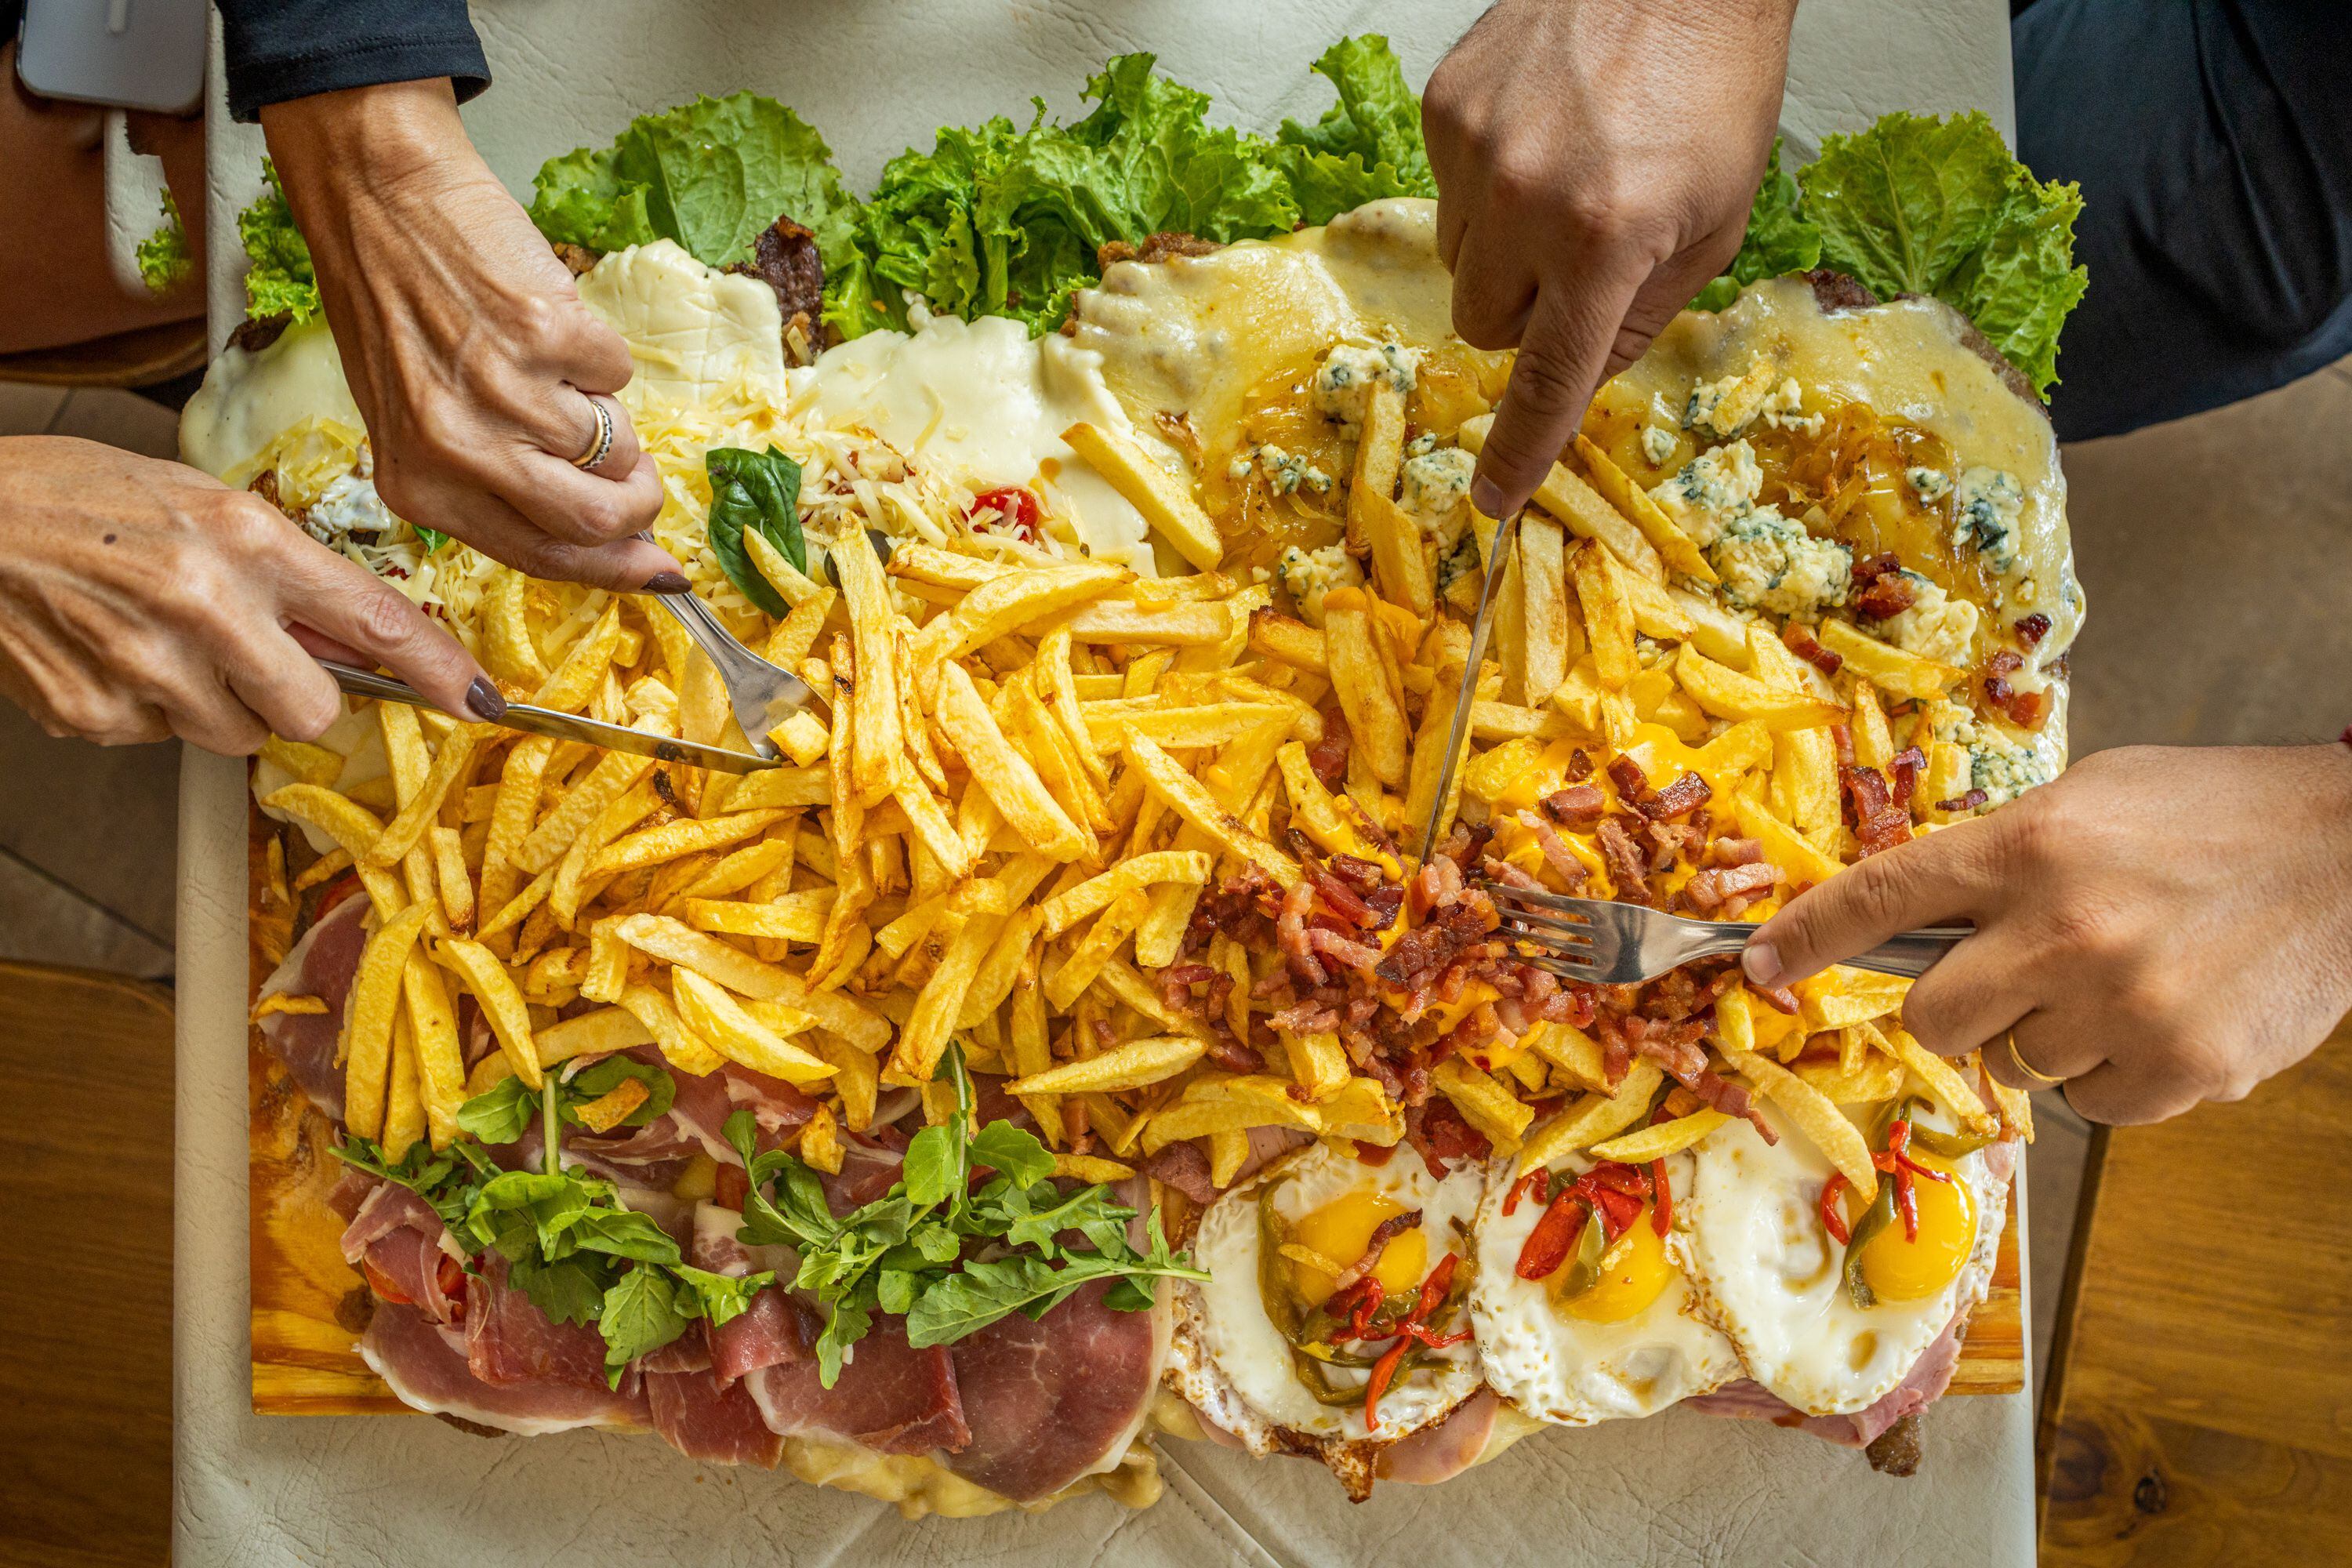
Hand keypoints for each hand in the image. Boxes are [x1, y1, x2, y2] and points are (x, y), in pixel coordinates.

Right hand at [0, 436, 500, 753]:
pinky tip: (113, 650)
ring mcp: (145, 666)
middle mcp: (204, 605)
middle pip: (310, 710)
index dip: (436, 667)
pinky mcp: (94, 711)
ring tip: (165, 640)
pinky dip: (150, 706)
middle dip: (295, 696)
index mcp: (243, 539)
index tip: (476, 697)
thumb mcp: (206, 506)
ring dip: (220, 703)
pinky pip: (160, 737)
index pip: (371, 618)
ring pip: (236, 734)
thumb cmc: (82, 498)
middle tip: (253, 656)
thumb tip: (358, 641)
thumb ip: (285, 573)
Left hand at [260, 81, 682, 590]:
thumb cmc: (391, 305)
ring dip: (611, 417)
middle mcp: (457, 448)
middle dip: (638, 507)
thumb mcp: (417, 419)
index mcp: (420, 484)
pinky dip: (600, 354)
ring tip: (565, 378)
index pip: (539, 556)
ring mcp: (503, 390)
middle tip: (643, 482)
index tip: (659, 572)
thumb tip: (606, 528)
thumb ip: (494, 480)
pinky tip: (551, 328)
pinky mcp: (545, 332)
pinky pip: (618, 373)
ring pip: (614, 446)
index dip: (613, 570)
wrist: (376, 195)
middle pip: (592, 520)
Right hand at [1423, 0, 1797, 517]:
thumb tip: (1582, 372)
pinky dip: (1490, 184)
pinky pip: (1447, 191)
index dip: (1520, 448)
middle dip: (1529, 314)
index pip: (1548, 377)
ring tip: (1567, 182)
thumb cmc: (1713, 84)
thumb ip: (1644, 313)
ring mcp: (1476, 149)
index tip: (1494, 497)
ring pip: (1460, 262)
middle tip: (1583, 259)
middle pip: (1486, 326)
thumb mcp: (1717, 223)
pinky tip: (1543, 136)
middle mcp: (1528, 199)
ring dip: (1506, 250)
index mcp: (1608, 238)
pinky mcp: (1447, 106)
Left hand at [1742, 744, 2351, 1123]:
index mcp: (2029, 847)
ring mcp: (2123, 1004)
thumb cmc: (2212, 816)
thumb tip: (1909, 922)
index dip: (1804, 938)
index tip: (1756, 968)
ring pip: (2014, 1065)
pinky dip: (2113, 1074)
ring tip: (2121, 978)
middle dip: (1955, 1006)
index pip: (1880, 896)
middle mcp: (2063, 929)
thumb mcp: (2086, 802)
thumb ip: (1996, 861)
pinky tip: (2161, 1016)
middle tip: (2014, 977)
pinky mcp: (2181, 1068)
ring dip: (2048, 1035)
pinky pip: (2089, 1105)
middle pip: (1931, 1017)